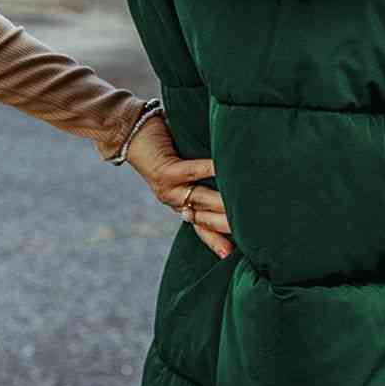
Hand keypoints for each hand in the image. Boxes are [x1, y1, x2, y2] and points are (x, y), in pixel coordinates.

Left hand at [125, 112, 233, 258]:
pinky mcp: (164, 172)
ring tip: (246, 202)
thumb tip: (238, 175)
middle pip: (208, 220)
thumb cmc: (167, 144)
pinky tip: (223, 167)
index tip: (237, 253)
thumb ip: (210, 177)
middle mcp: (176, 203)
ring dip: (223, 201)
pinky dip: (208, 169)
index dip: (220, 242)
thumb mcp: (189, 167)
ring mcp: (169, 190)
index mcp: (183, 206)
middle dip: (230, 224)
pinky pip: (191, 172)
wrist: (129, 132)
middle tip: (256, 228)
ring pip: (202, 200)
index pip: (205, 230)